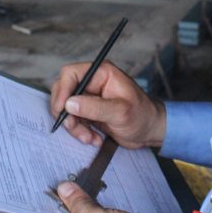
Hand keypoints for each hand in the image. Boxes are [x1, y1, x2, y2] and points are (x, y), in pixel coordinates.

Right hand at [50, 61, 165, 148]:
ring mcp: (89, 98)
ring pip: (67, 109)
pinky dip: (80, 132)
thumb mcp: (120, 112)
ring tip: (89, 138)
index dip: (62, 90)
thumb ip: (95, 107)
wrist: (149, 131)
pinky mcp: (88, 112)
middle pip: (64, 92)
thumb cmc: (142, 116)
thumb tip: (69, 104)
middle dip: (66, 112)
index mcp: (101, 73)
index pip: (71, 74)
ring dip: (74, 126)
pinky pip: (74, 120)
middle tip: (72, 127)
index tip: (61, 109)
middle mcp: (93, 83)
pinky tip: (93, 138)